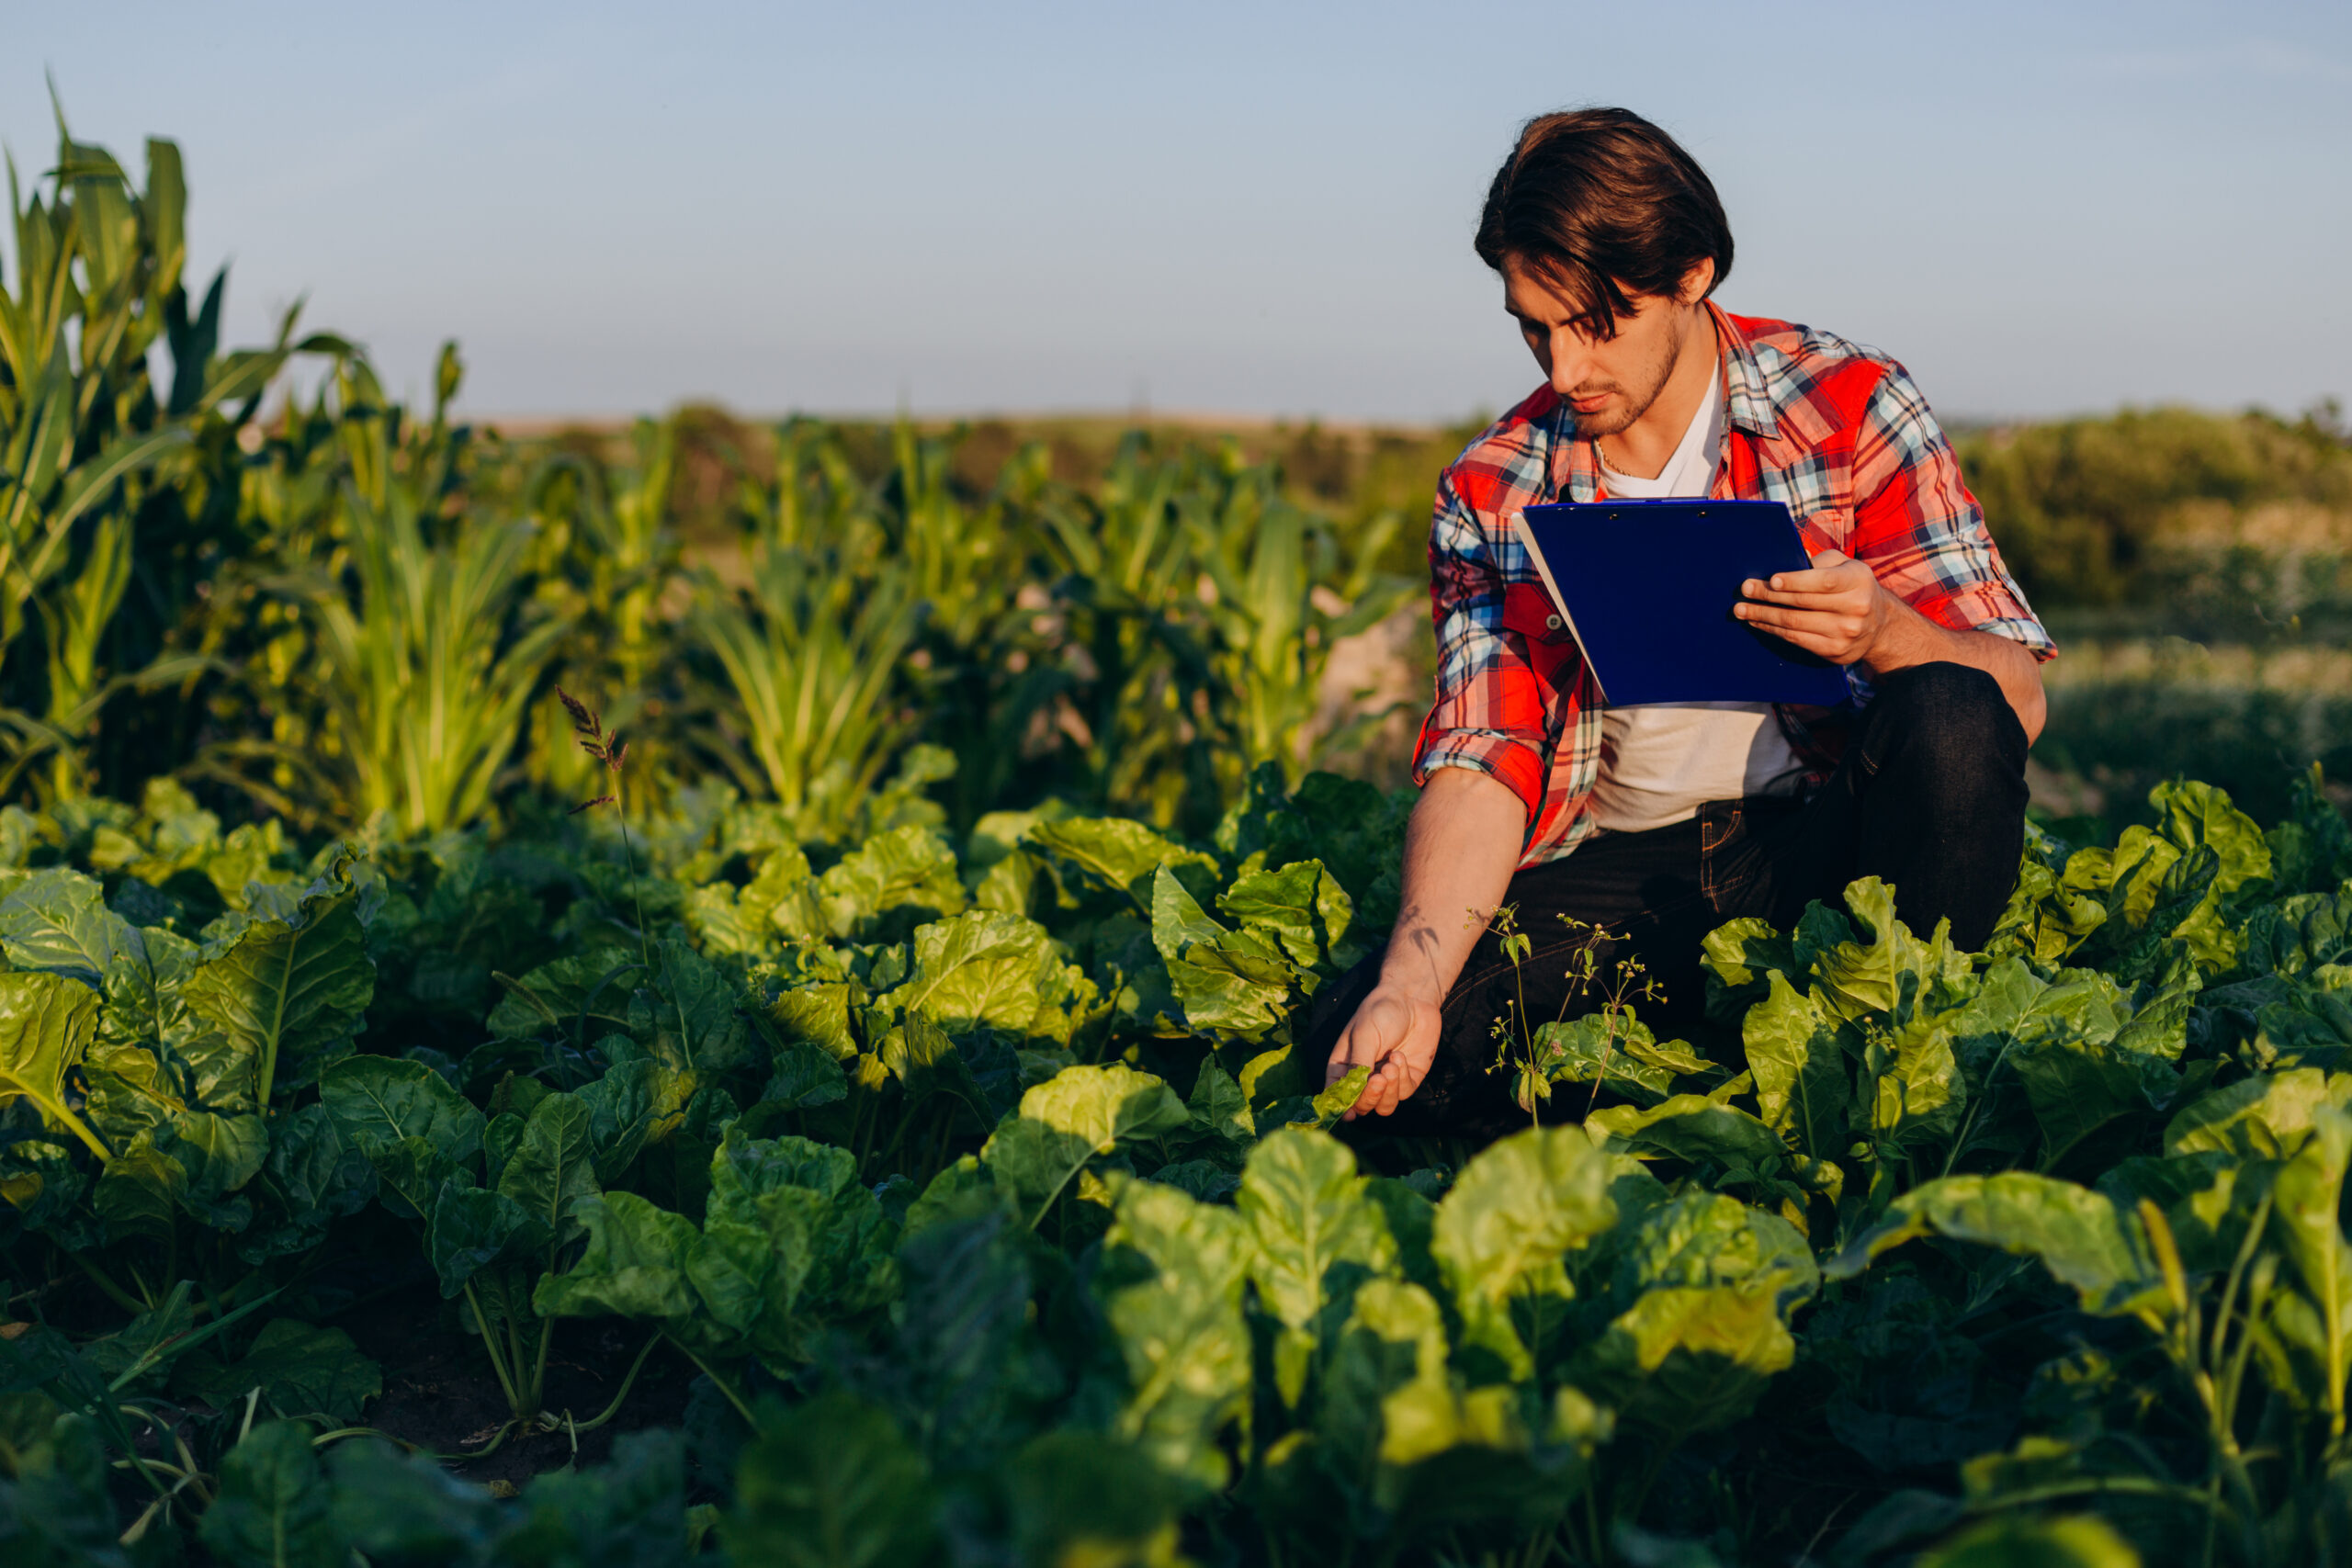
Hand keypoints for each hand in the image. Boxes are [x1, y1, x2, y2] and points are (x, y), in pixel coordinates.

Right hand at [1326, 983, 1442, 1119]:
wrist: (1413, 998)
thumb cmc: (1380, 1011)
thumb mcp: (1363, 1036)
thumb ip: (1358, 1067)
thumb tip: (1351, 1096)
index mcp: (1343, 1067)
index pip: (1337, 1096)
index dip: (1341, 1107)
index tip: (1350, 1111)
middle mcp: (1363, 1078)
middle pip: (1362, 1106)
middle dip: (1369, 1097)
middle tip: (1377, 1078)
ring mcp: (1386, 1080)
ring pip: (1383, 1106)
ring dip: (1387, 1091)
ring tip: (1392, 1064)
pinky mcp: (1408, 1079)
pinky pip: (1403, 1093)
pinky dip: (1402, 1077)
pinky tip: (1400, 1056)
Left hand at [1733, 549, 1893, 667]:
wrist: (1880, 625)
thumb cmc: (1852, 586)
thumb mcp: (1845, 566)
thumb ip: (1820, 561)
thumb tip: (1789, 557)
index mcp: (1858, 580)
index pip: (1823, 581)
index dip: (1795, 581)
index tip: (1771, 580)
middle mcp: (1856, 607)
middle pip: (1803, 603)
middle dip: (1768, 596)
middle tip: (1744, 590)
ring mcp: (1846, 633)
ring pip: (1794, 624)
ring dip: (1763, 616)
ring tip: (1741, 609)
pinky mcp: (1835, 652)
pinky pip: (1796, 640)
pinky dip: (1773, 630)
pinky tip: (1758, 622)